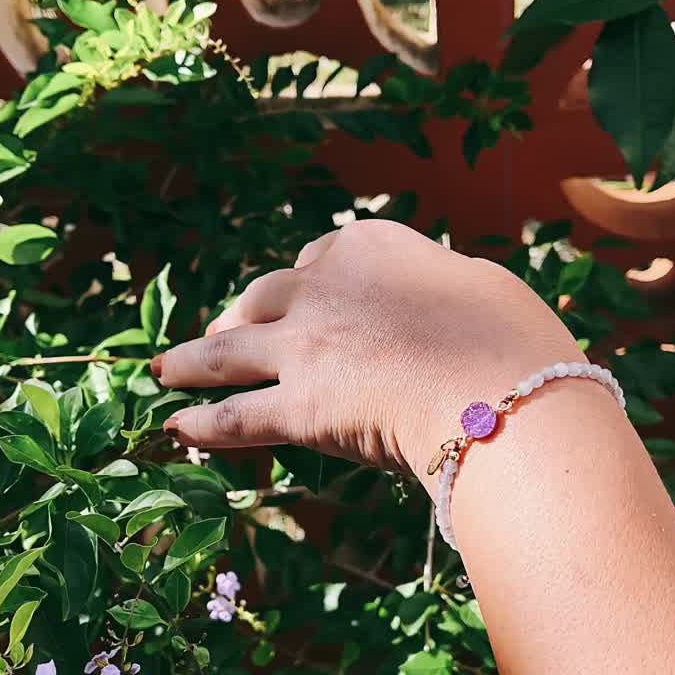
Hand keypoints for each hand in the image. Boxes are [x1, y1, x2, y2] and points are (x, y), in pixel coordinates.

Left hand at [151, 220, 580, 484]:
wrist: (498, 389)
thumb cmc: (512, 338)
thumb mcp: (482, 286)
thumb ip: (443, 286)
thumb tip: (446, 293)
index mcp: (370, 246)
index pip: (321, 260)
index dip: (308, 285)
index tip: (302, 299)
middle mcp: (324, 287)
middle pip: (264, 298)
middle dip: (239, 316)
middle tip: (221, 332)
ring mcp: (303, 346)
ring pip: (227, 352)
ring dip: (190, 361)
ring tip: (162, 370)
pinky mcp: (297, 407)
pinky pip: (236, 416)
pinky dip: (203, 423)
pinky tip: (177, 428)